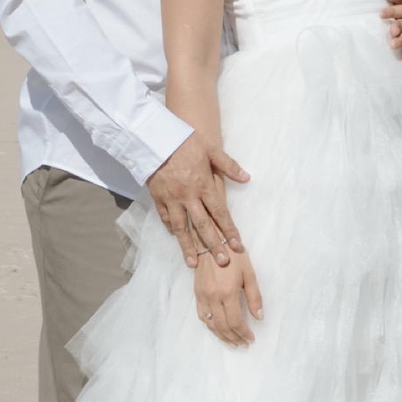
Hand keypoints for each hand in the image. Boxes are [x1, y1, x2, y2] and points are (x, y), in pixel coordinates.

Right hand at [148, 133, 248, 267]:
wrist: (155, 137)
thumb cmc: (185, 141)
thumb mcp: (210, 149)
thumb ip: (228, 165)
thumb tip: (247, 178)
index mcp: (203, 185)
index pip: (219, 212)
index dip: (229, 230)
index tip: (237, 245)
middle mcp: (187, 196)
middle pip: (202, 225)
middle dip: (213, 245)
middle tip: (222, 262)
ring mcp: (171, 199)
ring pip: (181, 228)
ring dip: (188, 246)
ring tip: (193, 263)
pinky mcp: (157, 197)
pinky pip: (165, 218)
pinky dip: (171, 229)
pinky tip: (176, 237)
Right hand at [193, 248, 262, 345]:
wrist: (212, 240)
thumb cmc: (234, 254)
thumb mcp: (249, 273)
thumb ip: (254, 297)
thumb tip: (259, 317)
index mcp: (228, 292)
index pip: (235, 321)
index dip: (244, 333)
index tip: (251, 338)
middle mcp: (213, 297)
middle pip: (223, 326)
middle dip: (234, 338)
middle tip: (243, 343)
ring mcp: (203, 296)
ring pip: (211, 324)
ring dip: (222, 336)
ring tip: (232, 341)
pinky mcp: (196, 293)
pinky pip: (202, 315)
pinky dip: (210, 326)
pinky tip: (218, 329)